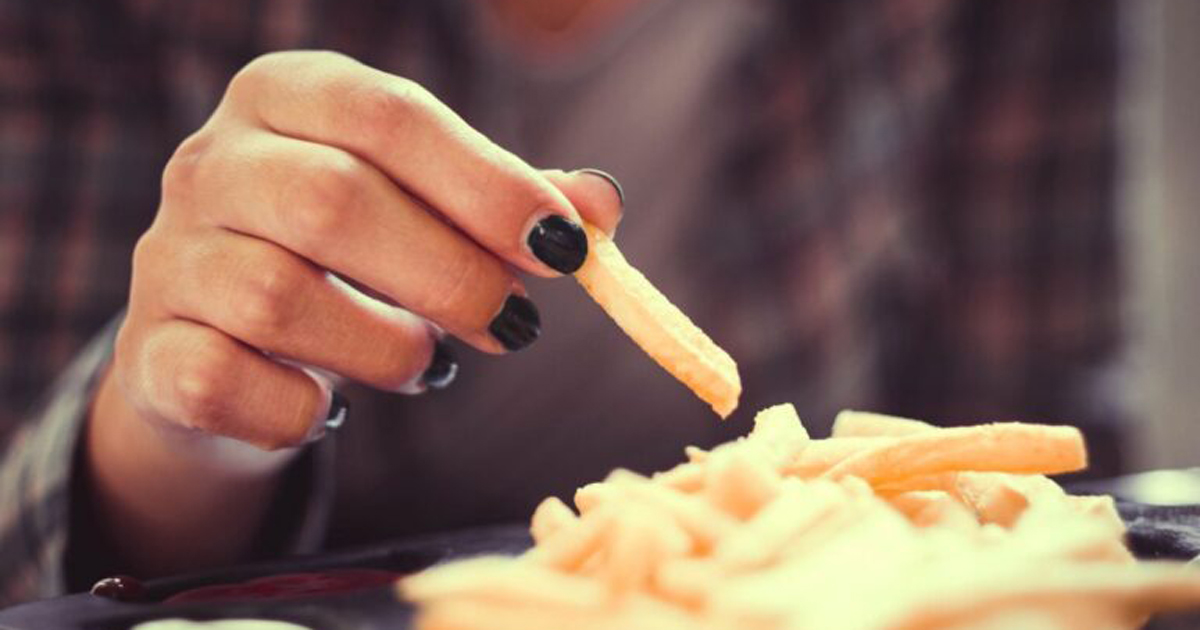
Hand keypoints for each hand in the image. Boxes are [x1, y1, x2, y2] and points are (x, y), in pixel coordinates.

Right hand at [102, 51, 622, 452]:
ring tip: (429, 366)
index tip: (564, 247)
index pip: (388, 115)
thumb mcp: (423, 208)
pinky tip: (332, 408)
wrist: (222, 345)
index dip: (486, 183)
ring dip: (386, 348)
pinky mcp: (149, 354)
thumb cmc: (345, 260)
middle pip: (332, 201)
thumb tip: (602, 206)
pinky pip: (225, 384)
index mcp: (286, 97)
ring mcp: (167, 258)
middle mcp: (210, 162)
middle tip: (515, 325)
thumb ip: (505, 204)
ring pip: (278, 298)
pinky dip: (300, 410)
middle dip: (449, 273)